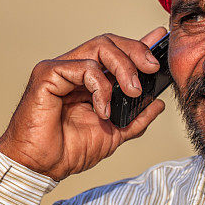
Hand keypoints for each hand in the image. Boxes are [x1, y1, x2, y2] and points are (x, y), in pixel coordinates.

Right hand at [0, 28, 167, 180]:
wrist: (44, 166)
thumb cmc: (70, 149)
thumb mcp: (115, 133)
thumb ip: (137, 117)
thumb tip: (158, 103)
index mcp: (90, 80)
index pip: (116, 52)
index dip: (139, 44)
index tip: (160, 38)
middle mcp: (75, 70)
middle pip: (109, 42)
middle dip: (137, 51)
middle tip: (152, 68)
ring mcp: (61, 70)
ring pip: (100, 48)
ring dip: (124, 68)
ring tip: (132, 92)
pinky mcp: (48, 75)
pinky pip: (84, 68)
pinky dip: (101, 88)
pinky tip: (103, 110)